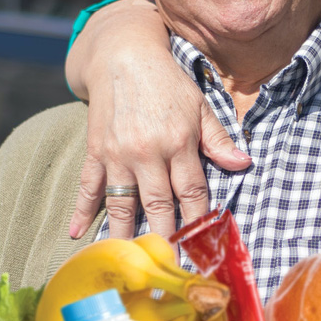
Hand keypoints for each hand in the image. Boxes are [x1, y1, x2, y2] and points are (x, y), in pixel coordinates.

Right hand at [66, 0, 250, 238]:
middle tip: (169, 264)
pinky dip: (82, 211)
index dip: (197, 221)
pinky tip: (77, 235)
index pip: (191, 193)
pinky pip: (88, 187)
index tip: (202, 247)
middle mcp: (147, 153)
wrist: (123, 55)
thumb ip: (218, 139)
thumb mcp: (200, 106)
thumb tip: (243, 164)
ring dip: (126, 234)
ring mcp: (118, 154)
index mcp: (178, 143)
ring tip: (129, 261)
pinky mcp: (95, 151)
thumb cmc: (167, 83)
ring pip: (122, 203)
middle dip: (165, 237)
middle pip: (158, 205)